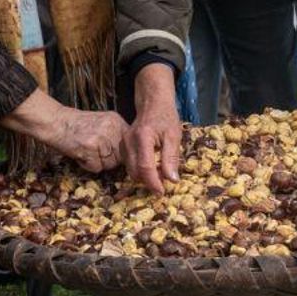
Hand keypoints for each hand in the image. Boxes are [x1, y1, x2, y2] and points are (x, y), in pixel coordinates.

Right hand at [0, 88, 124, 172]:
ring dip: (98, 163)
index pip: (130, 145)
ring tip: (86, 151)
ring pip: (110, 164)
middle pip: (121, 157)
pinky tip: (80, 154)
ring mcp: (101, 138)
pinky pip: (96, 168)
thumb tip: (129, 157)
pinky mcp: (89, 148)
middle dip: (108, 160)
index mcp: (116, 120)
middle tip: (94, 152)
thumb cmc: (77, 125)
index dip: (122, 154)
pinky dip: (87, 165)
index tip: (113, 156)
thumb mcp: (102, 122)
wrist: (55, 121)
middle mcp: (112, 128)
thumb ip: (116, 135)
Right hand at [123, 63, 183, 193]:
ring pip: (131, 170)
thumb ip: (171, 158)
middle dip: (149, 182)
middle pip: (135, 172)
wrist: (152, 103)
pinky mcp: (122, 147)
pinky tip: (152, 167)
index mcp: (142, 138)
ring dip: (144, 177)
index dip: (154, 183)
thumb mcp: (174, 136)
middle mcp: (128, 142)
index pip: (145, 168)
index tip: (162, 192)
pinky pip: (129, 165)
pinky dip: (140, 170)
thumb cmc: (165, 118)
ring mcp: (123, 144)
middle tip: (164, 183)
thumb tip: (172, 180)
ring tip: (159, 174)